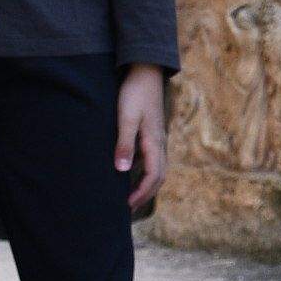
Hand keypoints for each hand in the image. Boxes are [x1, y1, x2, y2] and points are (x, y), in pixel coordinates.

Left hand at [115, 64, 167, 209]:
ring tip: (131, 196)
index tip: (126, 206)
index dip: (141, 193)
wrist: (145, 71)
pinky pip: (152, 159)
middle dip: (146, 194)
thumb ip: (124, 144)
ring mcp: (157, 137)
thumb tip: (121, 171)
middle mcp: (159, 142)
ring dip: (147, 184)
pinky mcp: (152, 132)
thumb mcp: (126, 118)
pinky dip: (145, 172)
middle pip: (159, 176)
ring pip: (157, 168)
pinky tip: (131, 173)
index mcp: (154, 142)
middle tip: (128, 208)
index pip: (153, 175)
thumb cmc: (134, 94)